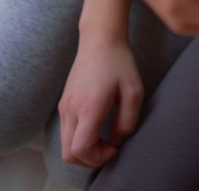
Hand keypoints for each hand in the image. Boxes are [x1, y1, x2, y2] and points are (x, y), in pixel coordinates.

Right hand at [59, 36, 142, 167]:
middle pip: (68, 155)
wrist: (99, 39)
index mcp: (88, 106)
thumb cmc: (119, 62)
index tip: (114, 146)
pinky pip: (66, 133)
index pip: (80, 149)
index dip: (97, 158)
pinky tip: (96, 128)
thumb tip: (116, 141)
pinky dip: (78, 140)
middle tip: (110, 146)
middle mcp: (71, 108)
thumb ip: (127, 121)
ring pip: (65, 146)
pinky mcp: (64, 104)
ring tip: (105, 137)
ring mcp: (64, 106)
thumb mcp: (134, 91)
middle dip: (90, 160)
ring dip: (84, 150)